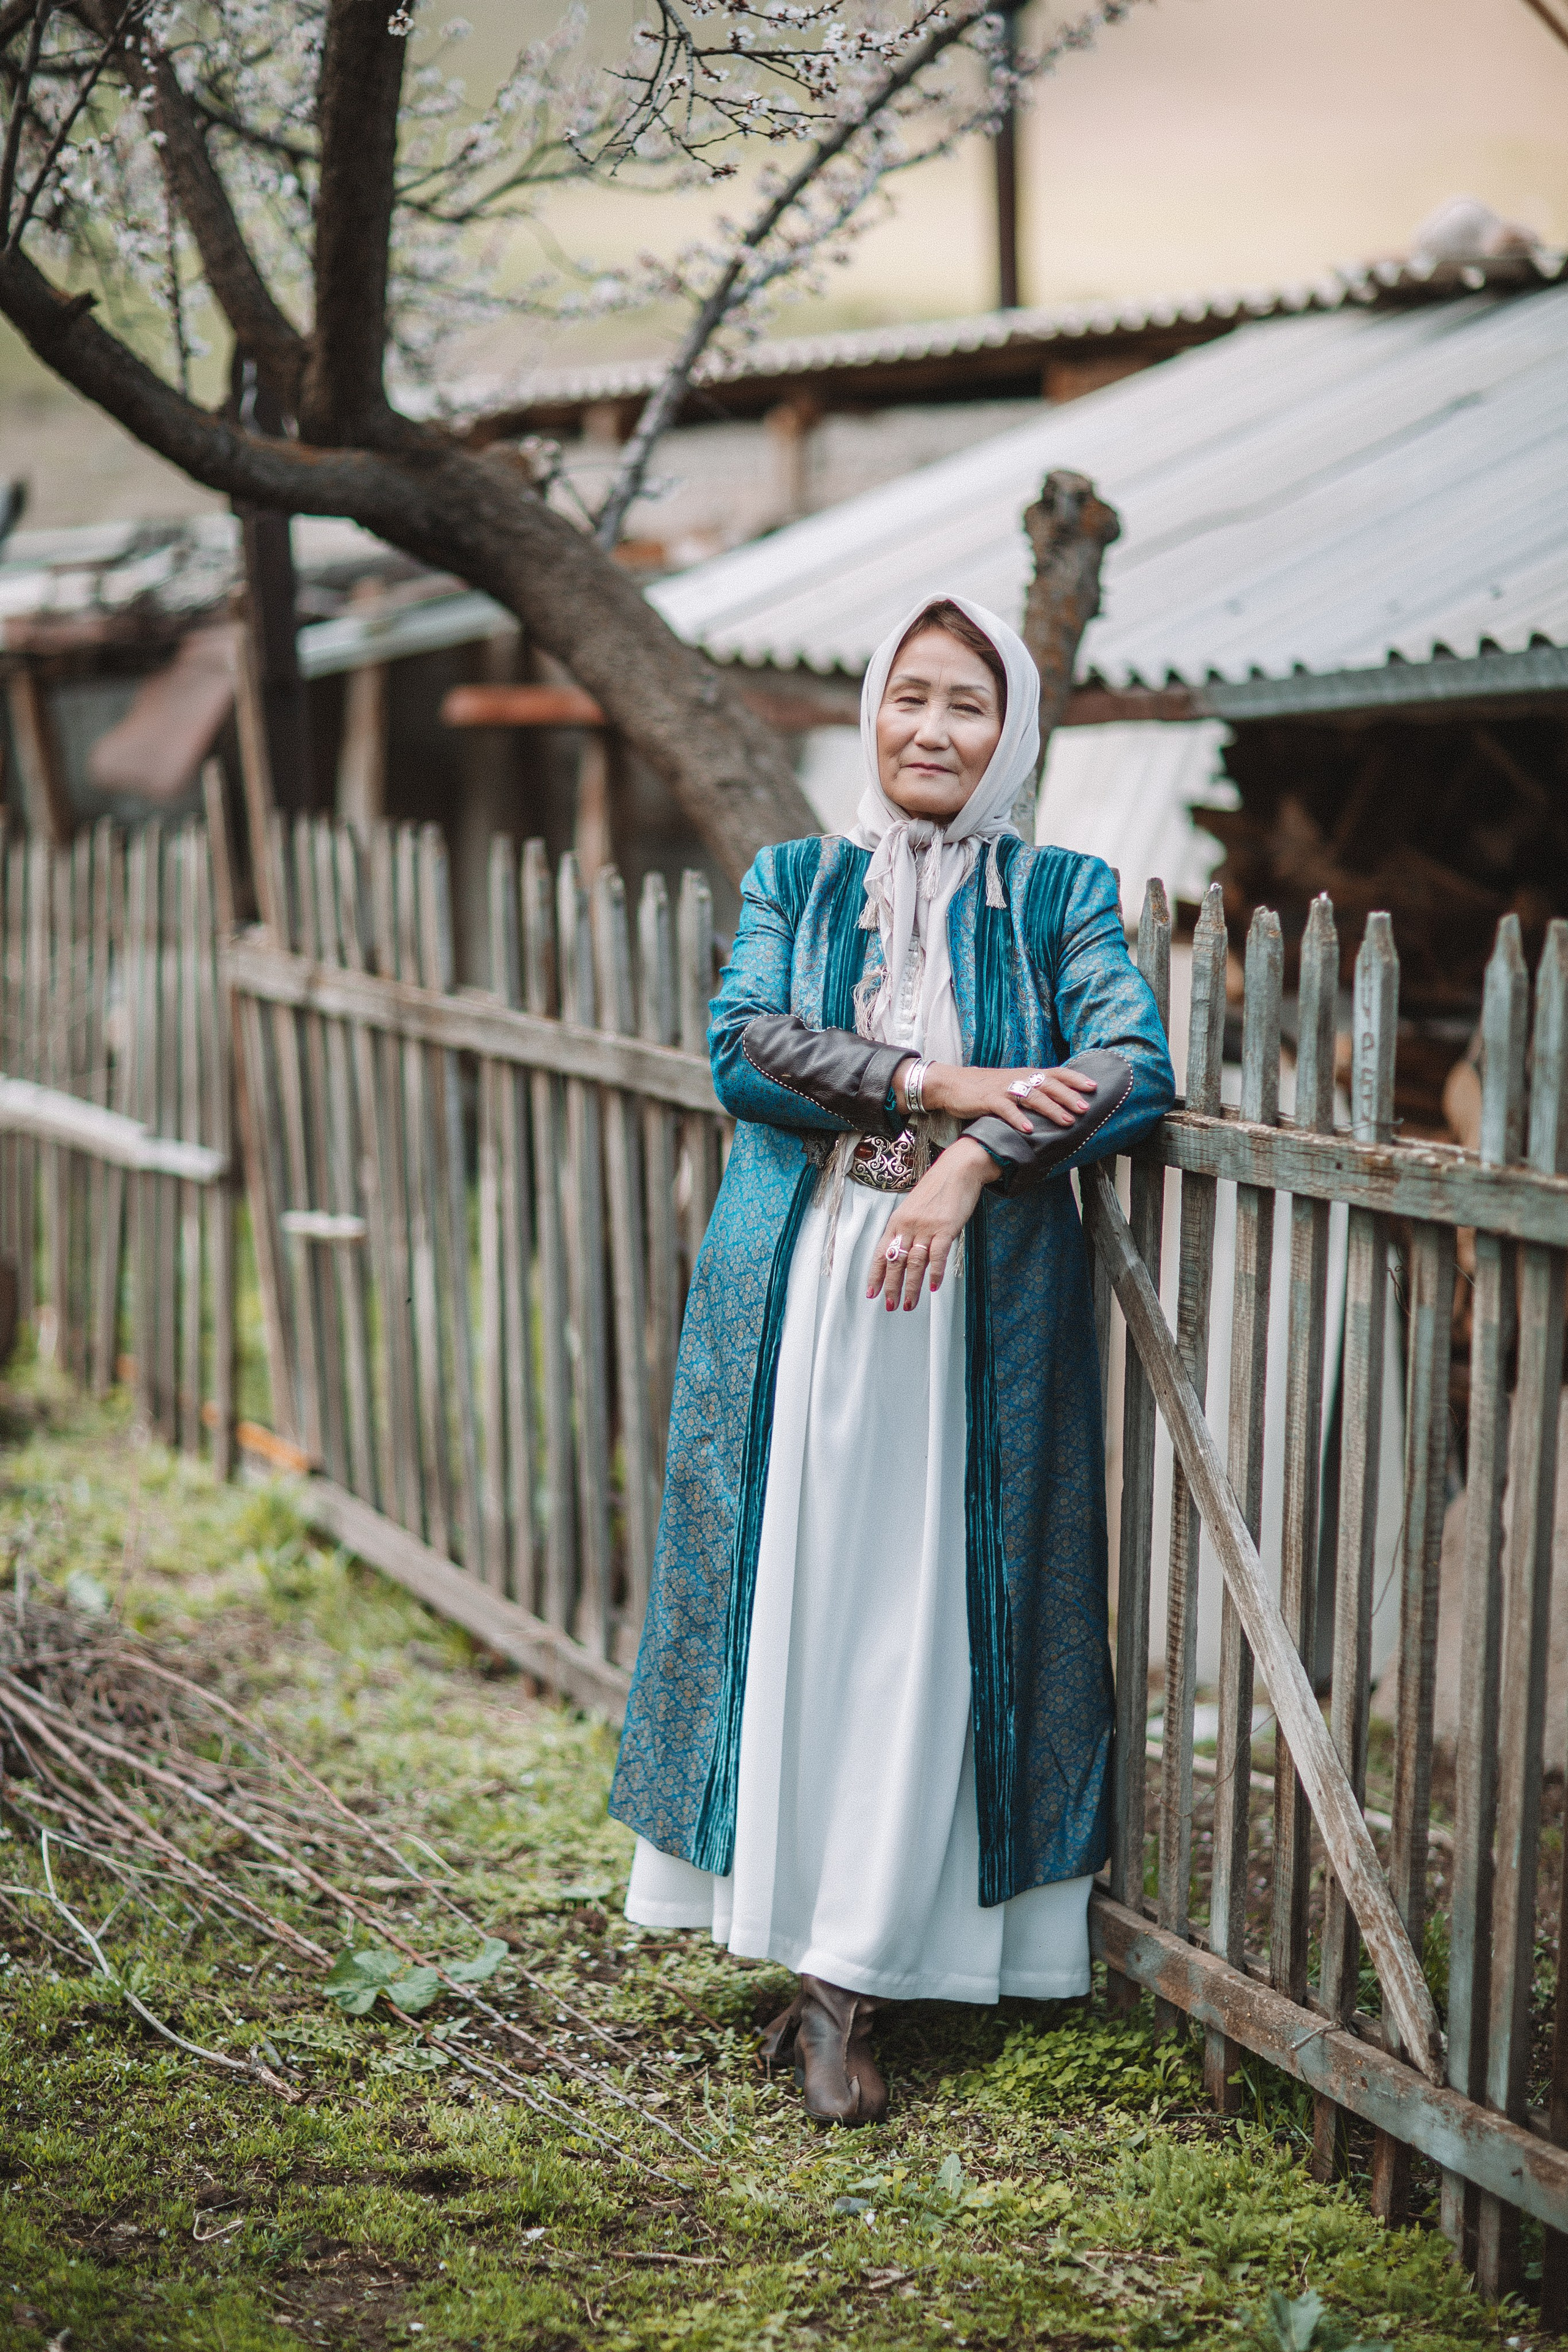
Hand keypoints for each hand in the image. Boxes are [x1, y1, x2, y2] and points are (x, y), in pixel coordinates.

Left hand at [866, 1139, 997, 1312]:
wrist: (958, 1169)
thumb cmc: (937, 1188)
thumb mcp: (915, 1208)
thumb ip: (909, 1230)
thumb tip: (907, 1254)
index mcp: (897, 1221)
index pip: (881, 1252)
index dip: (876, 1275)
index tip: (872, 1292)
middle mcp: (907, 1225)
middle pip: (896, 1262)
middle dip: (891, 1287)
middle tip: (890, 1305)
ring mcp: (926, 1227)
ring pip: (914, 1263)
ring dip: (911, 1286)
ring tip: (910, 1304)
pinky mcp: (945, 1227)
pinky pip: (937, 1255)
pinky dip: (935, 1273)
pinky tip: (934, 1286)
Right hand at [901, 1058, 1096, 1135]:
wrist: (953, 1083)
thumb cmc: (986, 1087)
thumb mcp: (1012, 1084)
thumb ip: (1032, 1090)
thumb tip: (1056, 1103)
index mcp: (1027, 1074)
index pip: (1056, 1073)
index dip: (1075, 1079)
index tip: (1093, 1086)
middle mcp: (1019, 1078)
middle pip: (1049, 1085)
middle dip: (1069, 1097)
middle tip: (1086, 1108)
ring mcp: (1004, 1088)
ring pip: (1032, 1096)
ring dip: (1051, 1109)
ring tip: (1067, 1121)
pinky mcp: (988, 1099)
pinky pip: (1006, 1109)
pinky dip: (1018, 1119)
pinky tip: (1029, 1130)